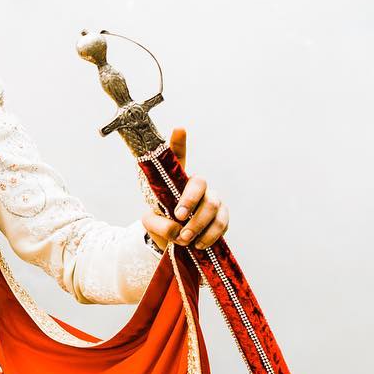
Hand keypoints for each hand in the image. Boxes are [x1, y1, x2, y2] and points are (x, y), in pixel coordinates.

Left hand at [141, 128, 228, 250]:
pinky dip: (210, 235)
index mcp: (175, 180)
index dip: (179, 143)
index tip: (179, 129)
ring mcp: (212, 199)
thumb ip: (159, 224)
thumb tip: (177, 230)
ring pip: (212, 204)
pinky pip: (222, 222)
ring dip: (198, 224)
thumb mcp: (151, 223)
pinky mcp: (223, 216)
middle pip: (199, 183)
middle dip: (190, 200)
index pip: (177, 158)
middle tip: (179, 217)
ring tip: (186, 239)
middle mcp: (196, 185)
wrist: (176, 243)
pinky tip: (200, 244)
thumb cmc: (162, 224)